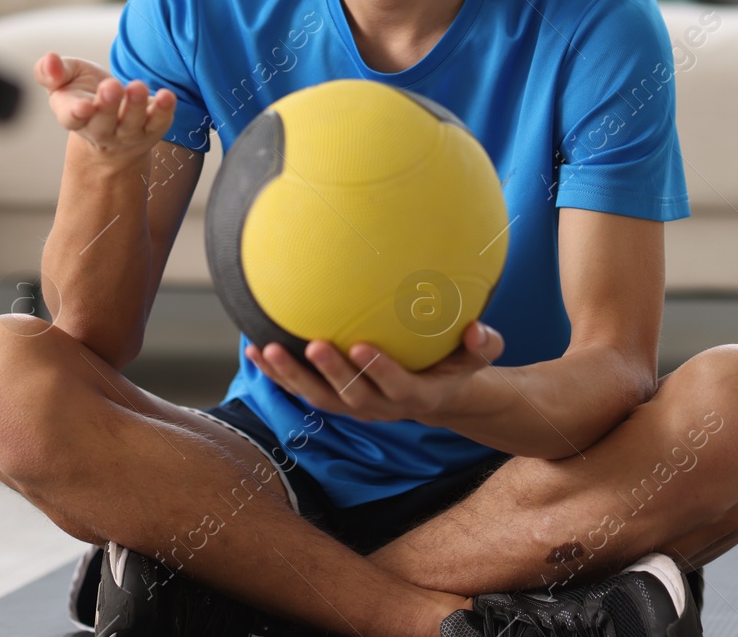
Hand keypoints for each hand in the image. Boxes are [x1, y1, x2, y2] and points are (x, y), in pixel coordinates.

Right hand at [34, 51, 175, 165]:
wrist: (113, 118)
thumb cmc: (84, 92)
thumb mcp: (66, 78)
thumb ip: (52, 71)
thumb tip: (49, 59)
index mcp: (73, 116)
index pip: (71, 119)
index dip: (75, 114)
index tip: (82, 106)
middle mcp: (100, 130)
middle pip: (102, 124)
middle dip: (107, 106)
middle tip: (111, 86)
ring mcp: (127, 133)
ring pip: (131, 125)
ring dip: (134, 106)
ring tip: (137, 86)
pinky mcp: (152, 129)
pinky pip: (158, 123)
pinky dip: (163, 110)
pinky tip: (166, 95)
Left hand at [246, 320, 505, 424]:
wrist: (436, 396)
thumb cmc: (456, 366)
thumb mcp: (478, 358)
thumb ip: (484, 345)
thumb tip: (479, 330)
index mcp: (416, 396)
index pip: (397, 387)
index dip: (379, 369)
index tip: (362, 345)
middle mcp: (381, 408)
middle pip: (351, 396)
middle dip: (330, 373)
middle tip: (312, 345)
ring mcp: (354, 408)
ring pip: (318, 398)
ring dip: (291, 376)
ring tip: (266, 350)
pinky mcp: (335, 402)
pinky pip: (302, 391)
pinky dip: (278, 374)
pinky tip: (253, 349)